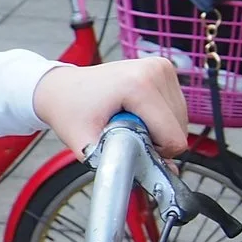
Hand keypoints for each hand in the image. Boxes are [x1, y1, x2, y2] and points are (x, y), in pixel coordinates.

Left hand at [31, 57, 188, 159]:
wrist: (61, 88)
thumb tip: (167, 174)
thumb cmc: (70, 111)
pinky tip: (134, 111)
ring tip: (126, 119)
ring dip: (157, 128)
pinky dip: (158, 117)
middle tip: (123, 130)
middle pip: (178, 128)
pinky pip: (175, 107)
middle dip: (154, 139)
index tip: (127, 143)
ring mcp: (161, 66)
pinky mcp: (164, 68)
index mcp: (139, 85)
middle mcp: (155, 70)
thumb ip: (125, 164)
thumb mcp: (86, 145)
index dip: (154, 152)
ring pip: (180, 118)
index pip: (173, 137)